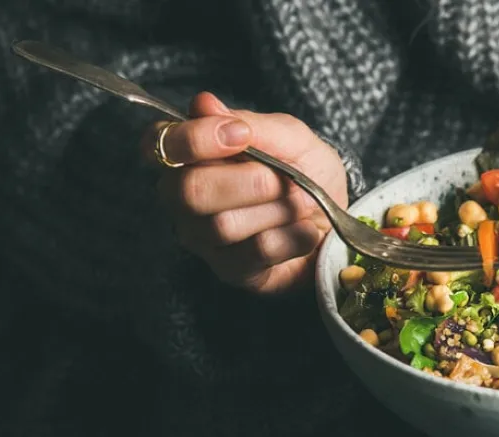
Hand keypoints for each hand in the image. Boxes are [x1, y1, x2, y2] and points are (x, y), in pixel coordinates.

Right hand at [142, 91, 347, 292]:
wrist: (339, 218)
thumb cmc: (306, 172)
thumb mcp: (291, 138)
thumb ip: (251, 123)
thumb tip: (203, 103)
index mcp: (189, 156)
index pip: (159, 144)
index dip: (194, 139)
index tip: (241, 135)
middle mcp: (183, 198)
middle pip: (189, 191)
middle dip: (250, 181)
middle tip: (285, 178)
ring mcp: (203, 239)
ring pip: (224, 225)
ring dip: (279, 209)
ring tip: (301, 204)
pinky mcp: (231, 271)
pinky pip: (256, 253)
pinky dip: (293, 236)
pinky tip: (306, 231)